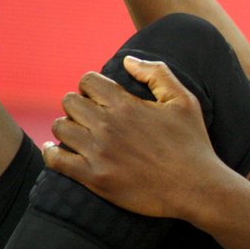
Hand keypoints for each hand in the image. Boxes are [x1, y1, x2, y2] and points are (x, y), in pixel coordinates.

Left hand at [43, 57, 225, 218]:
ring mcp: (99, 153)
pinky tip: (59, 149)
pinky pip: (56, 159)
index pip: (88, 81)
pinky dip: (52, 152)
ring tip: (81, 133)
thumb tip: (127, 61)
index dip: (93, 86)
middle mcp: (108, 126)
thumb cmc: (192, 143)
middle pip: (70, 102)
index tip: (100, 97)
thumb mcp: (184, 101)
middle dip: (79, 105)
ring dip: (68, 127)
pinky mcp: (94, 178)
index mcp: (127, 105)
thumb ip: (157, 74)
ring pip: (60, 128)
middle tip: (92, 116)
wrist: (196, 187)